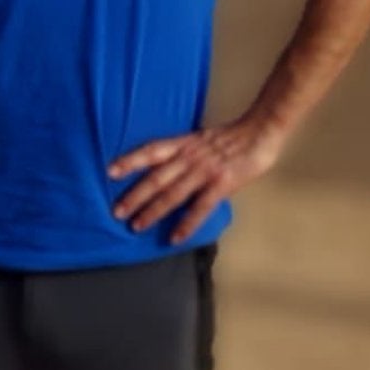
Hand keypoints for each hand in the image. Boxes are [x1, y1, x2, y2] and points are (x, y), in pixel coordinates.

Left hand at [108, 117, 284, 243]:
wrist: (259, 132)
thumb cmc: (230, 137)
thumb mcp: (199, 139)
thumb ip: (183, 153)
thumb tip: (166, 169)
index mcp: (182, 144)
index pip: (150, 151)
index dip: (130, 160)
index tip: (110, 172)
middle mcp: (188, 157)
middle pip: (156, 178)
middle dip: (134, 195)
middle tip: (117, 211)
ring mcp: (204, 171)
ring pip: (172, 194)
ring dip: (153, 211)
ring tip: (136, 226)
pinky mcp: (221, 185)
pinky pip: (200, 208)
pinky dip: (186, 223)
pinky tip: (174, 237)